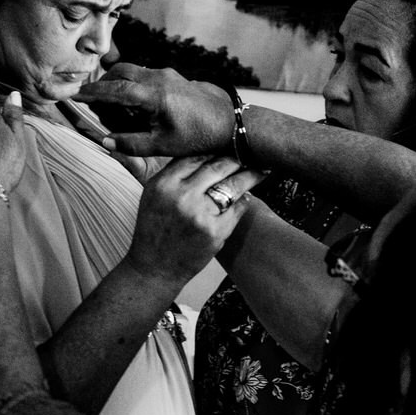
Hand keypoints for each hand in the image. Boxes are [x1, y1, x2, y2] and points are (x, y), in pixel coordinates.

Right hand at [75, 63, 232, 157]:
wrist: (229, 123)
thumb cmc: (199, 136)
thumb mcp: (163, 146)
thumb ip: (131, 144)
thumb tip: (105, 142)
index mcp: (155, 95)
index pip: (115, 89)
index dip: (93, 92)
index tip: (75, 95)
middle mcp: (159, 78)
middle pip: (120, 72)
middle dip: (103, 85)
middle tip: (95, 104)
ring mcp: (168, 74)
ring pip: (132, 70)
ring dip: (118, 83)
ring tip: (115, 107)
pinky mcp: (173, 76)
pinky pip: (145, 74)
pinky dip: (132, 83)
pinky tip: (135, 104)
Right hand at [123, 155, 265, 285]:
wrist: (154, 268)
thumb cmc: (155, 230)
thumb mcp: (154, 196)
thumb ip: (174, 174)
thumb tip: (206, 153)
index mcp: (163, 183)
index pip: (196, 156)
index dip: (216, 149)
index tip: (229, 145)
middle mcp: (180, 195)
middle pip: (218, 166)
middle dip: (238, 158)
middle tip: (252, 153)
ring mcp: (199, 214)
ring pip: (233, 186)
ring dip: (250, 176)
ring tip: (261, 170)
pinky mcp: (214, 232)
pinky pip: (237, 209)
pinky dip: (244, 202)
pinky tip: (246, 197)